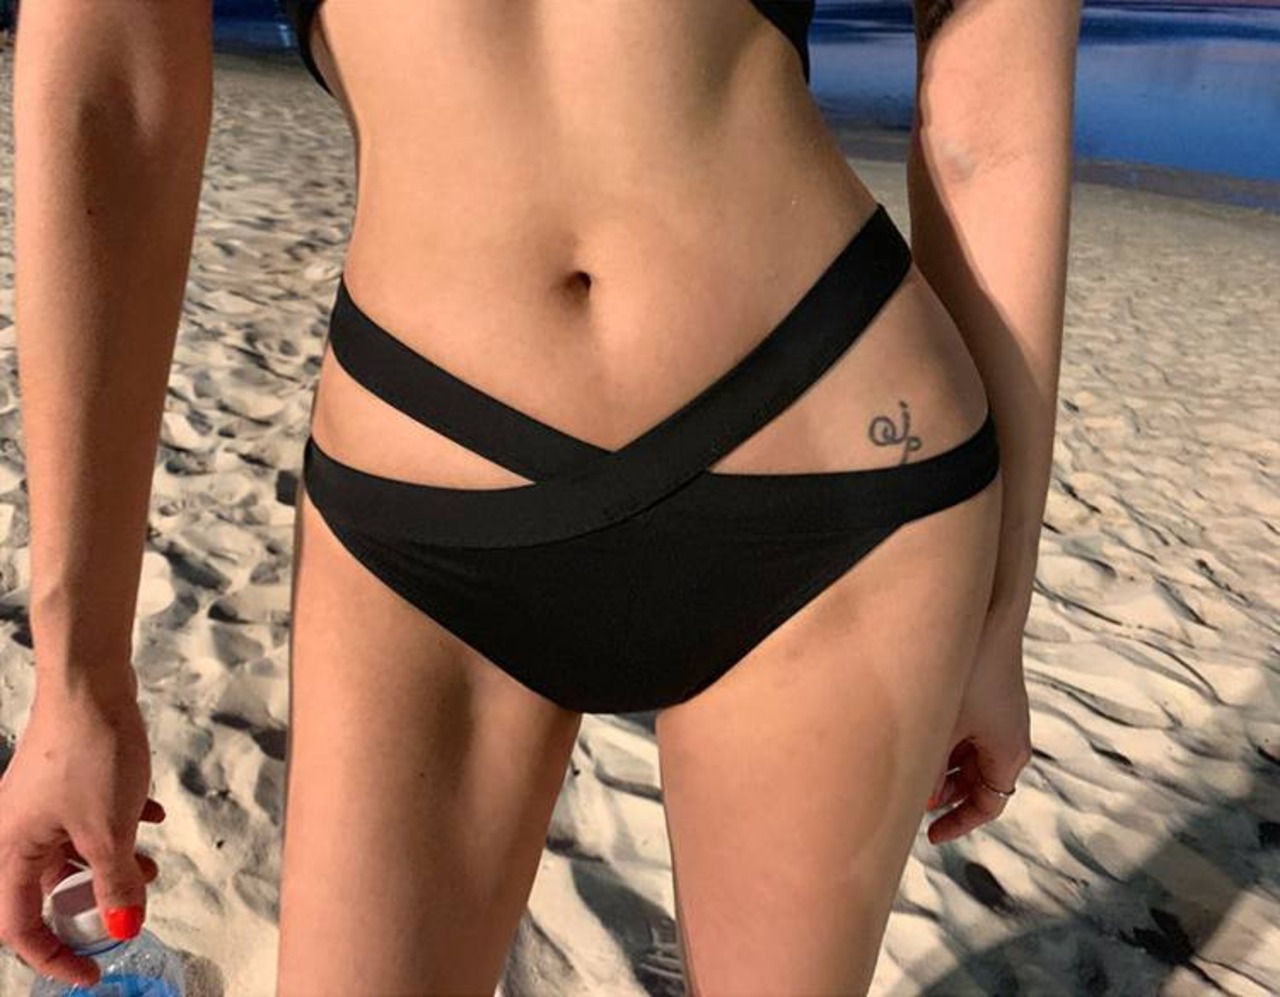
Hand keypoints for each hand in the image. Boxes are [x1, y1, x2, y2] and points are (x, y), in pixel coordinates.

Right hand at [0, 677, 164, 987]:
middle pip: (46, 887)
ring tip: (152, 861)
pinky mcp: (61, 776)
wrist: (91, 683)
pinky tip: (150, 812)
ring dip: (111, 860)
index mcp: (10, 850)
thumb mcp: (111, 830)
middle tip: (134, 900)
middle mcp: (15, 829)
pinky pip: (84, 815)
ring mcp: (38, 801)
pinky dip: (116, 822)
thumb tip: (123, 927)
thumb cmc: (91, 754)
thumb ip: (115, 883)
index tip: (91, 972)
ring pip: (71, 849)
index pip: (18, 926)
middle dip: (93, 899)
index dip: (53, 955)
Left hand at [924, 605, 1032, 843]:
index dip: (959, 823)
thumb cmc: (970, 672)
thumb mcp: (943, 728)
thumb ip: (928, 767)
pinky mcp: (982, 696)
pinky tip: (913, 735)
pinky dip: (941, 741)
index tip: (930, 834)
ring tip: (908, 765)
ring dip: (938, 767)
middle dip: (942, 794)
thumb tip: (913, 797)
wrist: (986, 615)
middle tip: (909, 796)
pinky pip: (962, 732)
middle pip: (975, 783)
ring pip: (965, 757)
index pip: (988, 805)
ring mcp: (995, 716)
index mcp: (1009, 754)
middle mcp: (1007, 738)